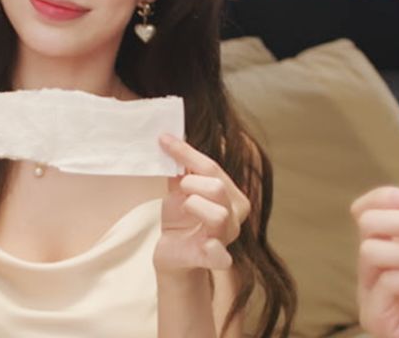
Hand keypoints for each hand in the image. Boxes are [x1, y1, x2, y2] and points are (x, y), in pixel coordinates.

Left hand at [153, 134, 249, 273]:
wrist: (173, 253)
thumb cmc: (182, 220)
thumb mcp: (181, 191)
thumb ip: (182, 171)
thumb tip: (170, 141)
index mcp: (231, 195)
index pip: (212, 168)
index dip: (186, 153)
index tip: (164, 140)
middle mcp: (234, 216)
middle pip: (217, 188)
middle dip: (191, 183)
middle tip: (180, 189)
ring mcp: (225, 238)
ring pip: (219, 215)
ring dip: (194, 206)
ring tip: (184, 208)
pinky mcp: (212, 258)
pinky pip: (220, 254)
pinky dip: (214, 249)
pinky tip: (207, 245)